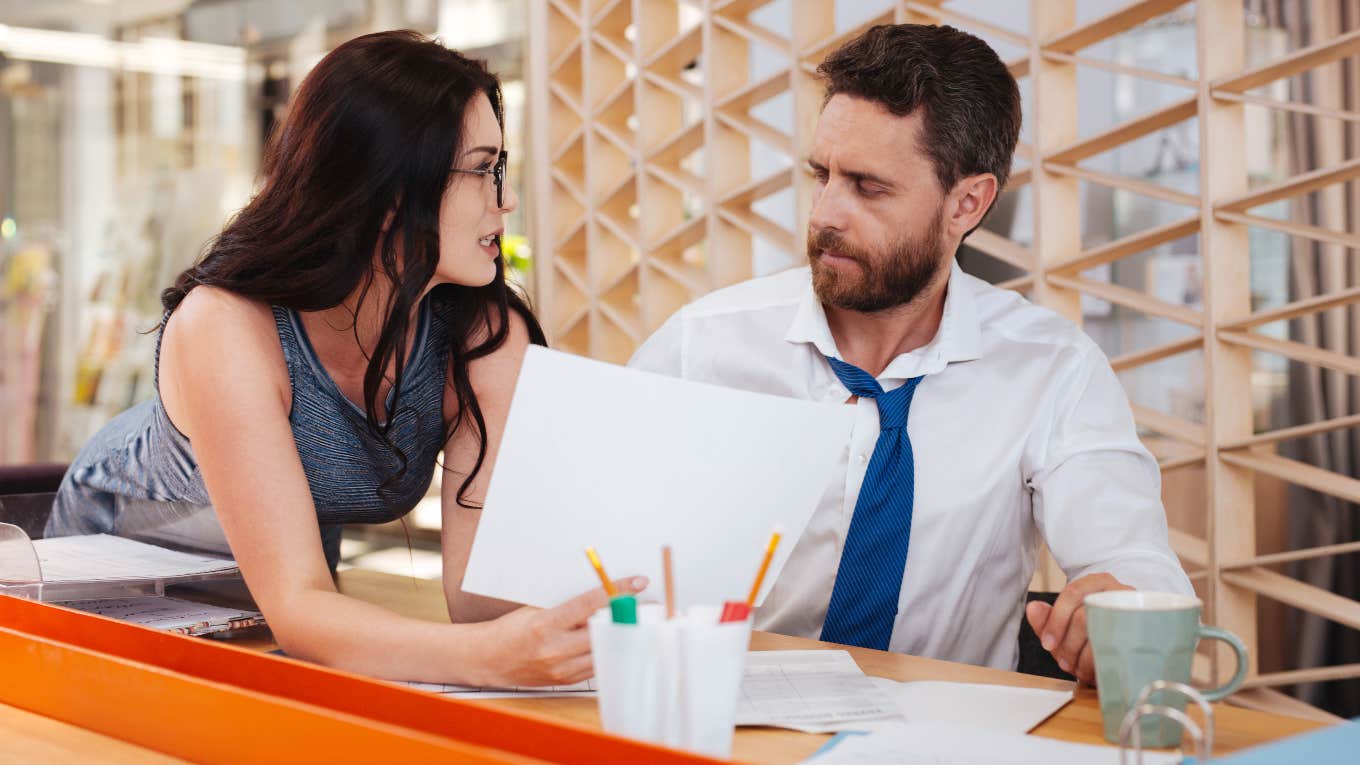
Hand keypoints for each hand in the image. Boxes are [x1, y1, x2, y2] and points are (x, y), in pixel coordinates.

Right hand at [476, 576, 645, 686]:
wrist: (488, 659)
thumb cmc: (511, 629)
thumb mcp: (537, 609)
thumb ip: (570, 607)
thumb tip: (606, 596)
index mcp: (546, 625)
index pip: (590, 604)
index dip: (617, 590)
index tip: (637, 582)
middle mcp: (555, 650)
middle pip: (604, 630)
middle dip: (628, 616)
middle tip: (648, 605)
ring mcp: (561, 669)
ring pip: (605, 650)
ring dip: (622, 635)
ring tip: (637, 621)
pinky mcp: (565, 681)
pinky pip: (595, 665)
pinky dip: (607, 651)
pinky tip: (617, 640)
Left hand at [1025, 573, 1131, 684]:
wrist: (1135, 637)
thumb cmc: (1092, 630)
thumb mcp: (1066, 625)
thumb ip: (1046, 619)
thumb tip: (1033, 608)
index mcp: (1095, 582)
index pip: (1072, 594)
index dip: (1056, 621)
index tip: (1048, 645)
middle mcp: (1118, 591)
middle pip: (1086, 616)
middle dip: (1069, 645)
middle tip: (1064, 663)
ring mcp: (1136, 610)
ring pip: (1105, 635)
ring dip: (1086, 658)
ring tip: (1079, 670)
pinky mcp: (1149, 632)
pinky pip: (1124, 649)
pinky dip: (1105, 664)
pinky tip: (1097, 672)